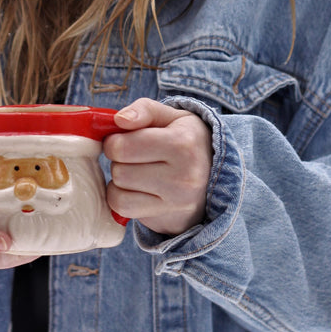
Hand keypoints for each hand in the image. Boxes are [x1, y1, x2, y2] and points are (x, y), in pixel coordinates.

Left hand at [104, 98, 211, 236]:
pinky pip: (125, 212)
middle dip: (119, 161)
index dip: (114, 140)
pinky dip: (123, 200)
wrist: (216, 175)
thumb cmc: (186, 140)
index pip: (123, 147)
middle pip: (119, 172)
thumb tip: (120, 120)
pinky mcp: (168, 222)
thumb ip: (144, 109)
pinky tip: (137, 190)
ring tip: (136, 172)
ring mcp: (176, 204)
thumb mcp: (171, 116)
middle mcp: (182, 178)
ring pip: (118, 195)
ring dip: (120, 183)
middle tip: (133, 156)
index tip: (123, 139)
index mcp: (182, 145)